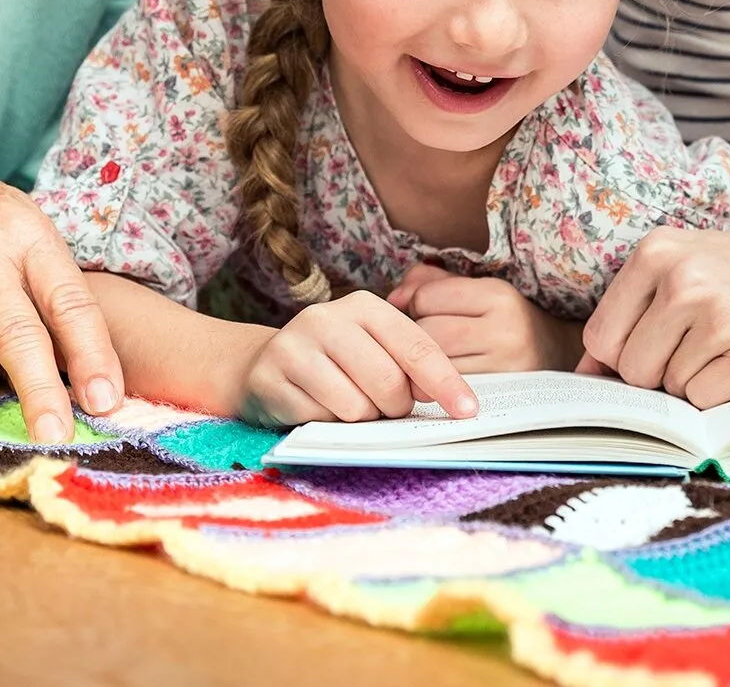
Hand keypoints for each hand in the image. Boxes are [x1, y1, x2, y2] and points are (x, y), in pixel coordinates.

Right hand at [241, 291, 476, 427]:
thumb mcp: (372, 349)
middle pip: (389, 382)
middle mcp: (328, 318)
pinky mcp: (271, 378)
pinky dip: (326, 424)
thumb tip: (449, 398)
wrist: (261, 365)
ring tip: (344, 405)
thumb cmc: (333, 362)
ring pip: (355, 407)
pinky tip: (315, 408)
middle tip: (382, 408)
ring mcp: (295, 346)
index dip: (446, 383)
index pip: (417, 347)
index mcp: (364, 306)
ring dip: (359, 420)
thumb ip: (409, 366)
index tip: (468, 411)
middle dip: (394, 407)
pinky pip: (319, 420)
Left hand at [387, 264, 581, 371]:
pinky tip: (445, 376)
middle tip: (431, 338)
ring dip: (424, 362)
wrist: (555, 352)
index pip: (426, 298)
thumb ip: (426, 282)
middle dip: (418, 335)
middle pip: (425, 334)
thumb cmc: (502, 317)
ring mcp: (504, 367)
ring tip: (438, 356)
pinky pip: (448, 389)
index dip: (418, 304)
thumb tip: (391, 300)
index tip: (431, 312)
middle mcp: (505, 330)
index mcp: (497, 295)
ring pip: (433, 365)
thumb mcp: (473, 288)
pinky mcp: (500, 394)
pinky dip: (437, 382)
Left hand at [579, 223, 729, 407]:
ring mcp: (720, 314)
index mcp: (658, 252)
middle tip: (708, 351)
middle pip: (632, 370)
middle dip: (662, 377)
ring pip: (671, 391)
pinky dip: (727, 398)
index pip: (600, 339)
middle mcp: (684, 277)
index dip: (624, 361)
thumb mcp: (694, 269)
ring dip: (701, 385)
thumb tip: (584, 374)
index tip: (658, 354)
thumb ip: (636, 315)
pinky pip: (706, 403)